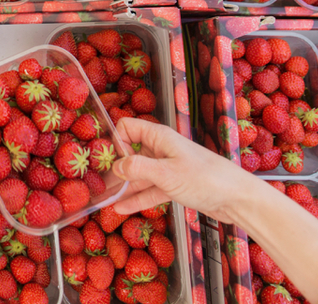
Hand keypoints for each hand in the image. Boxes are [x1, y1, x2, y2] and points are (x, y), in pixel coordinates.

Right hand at [111, 117, 255, 223]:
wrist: (238, 199)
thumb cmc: (205, 179)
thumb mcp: (166, 173)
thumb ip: (138, 168)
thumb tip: (115, 166)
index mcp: (159, 136)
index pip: (127, 127)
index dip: (115, 141)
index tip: (107, 159)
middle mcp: (161, 149)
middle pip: (130, 152)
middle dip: (115, 167)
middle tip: (98, 182)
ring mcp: (167, 168)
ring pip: (139, 174)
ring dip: (124, 186)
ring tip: (105, 198)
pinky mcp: (174, 185)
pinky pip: (150, 190)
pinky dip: (137, 198)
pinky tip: (122, 209)